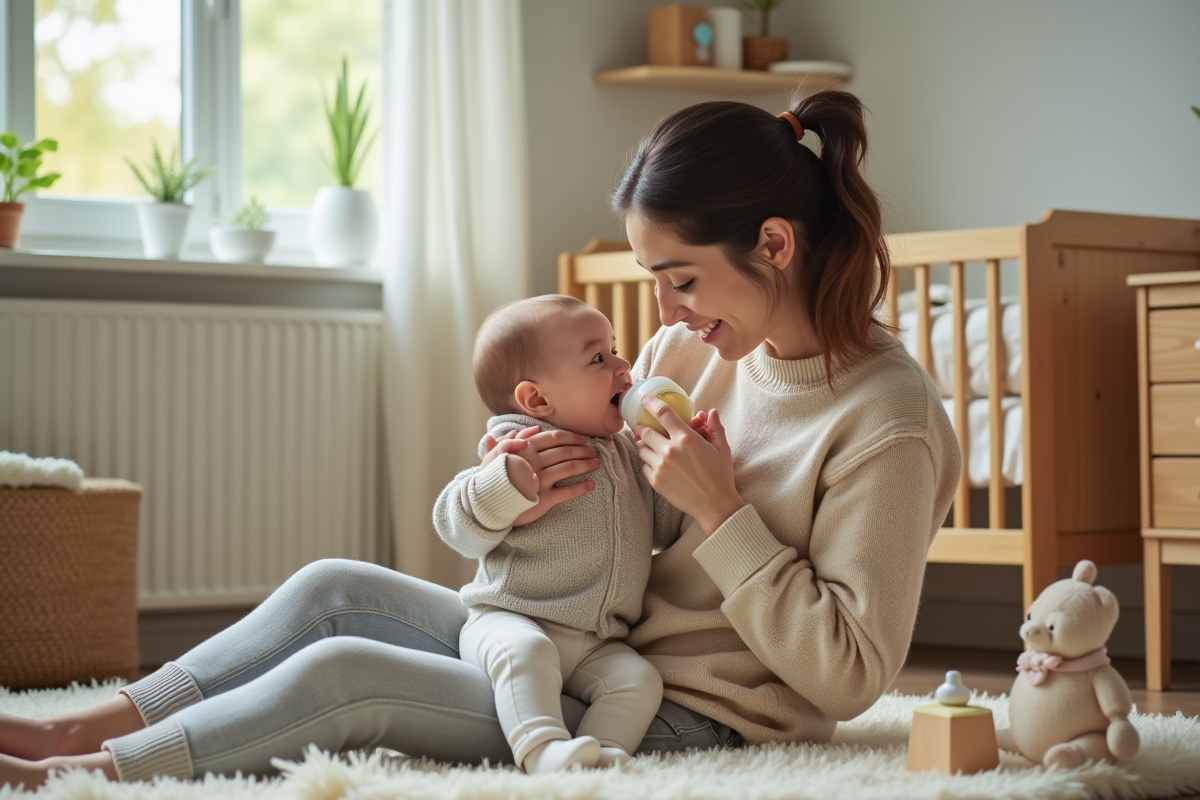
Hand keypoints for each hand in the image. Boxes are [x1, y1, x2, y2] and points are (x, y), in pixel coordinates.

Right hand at [482, 426, 598, 525]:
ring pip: (569, 468)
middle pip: (565, 452)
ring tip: (595, 464)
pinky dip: (581, 487)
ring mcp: (540, 480)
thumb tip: (520, 433)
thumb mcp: (494, 457)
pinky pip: (567, 492)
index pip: (554, 438)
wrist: (486, 505)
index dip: (571, 437)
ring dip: (585, 465)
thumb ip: (508, 442)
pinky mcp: (544, 499)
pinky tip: (590, 485)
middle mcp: (534, 462)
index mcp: (526, 449)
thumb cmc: (490, 479)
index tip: (582, 439)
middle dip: (582, 450)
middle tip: (593, 451)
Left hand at [635, 398, 743, 534]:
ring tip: (653, 447)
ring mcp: (661, 466)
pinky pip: (644, 465)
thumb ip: (715, 428)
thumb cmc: (720, 476)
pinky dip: (648, 462)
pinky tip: (658, 463)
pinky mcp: (656, 481)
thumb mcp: (722, 448)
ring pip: (642, 448)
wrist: (715, 505)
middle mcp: (670, 451)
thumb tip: (711, 412)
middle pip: (646, 431)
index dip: (651, 404)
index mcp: (686, 439)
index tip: (645, 400)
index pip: (663, 414)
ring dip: (645, 445)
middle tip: (645, 427)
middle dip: (643, 427)